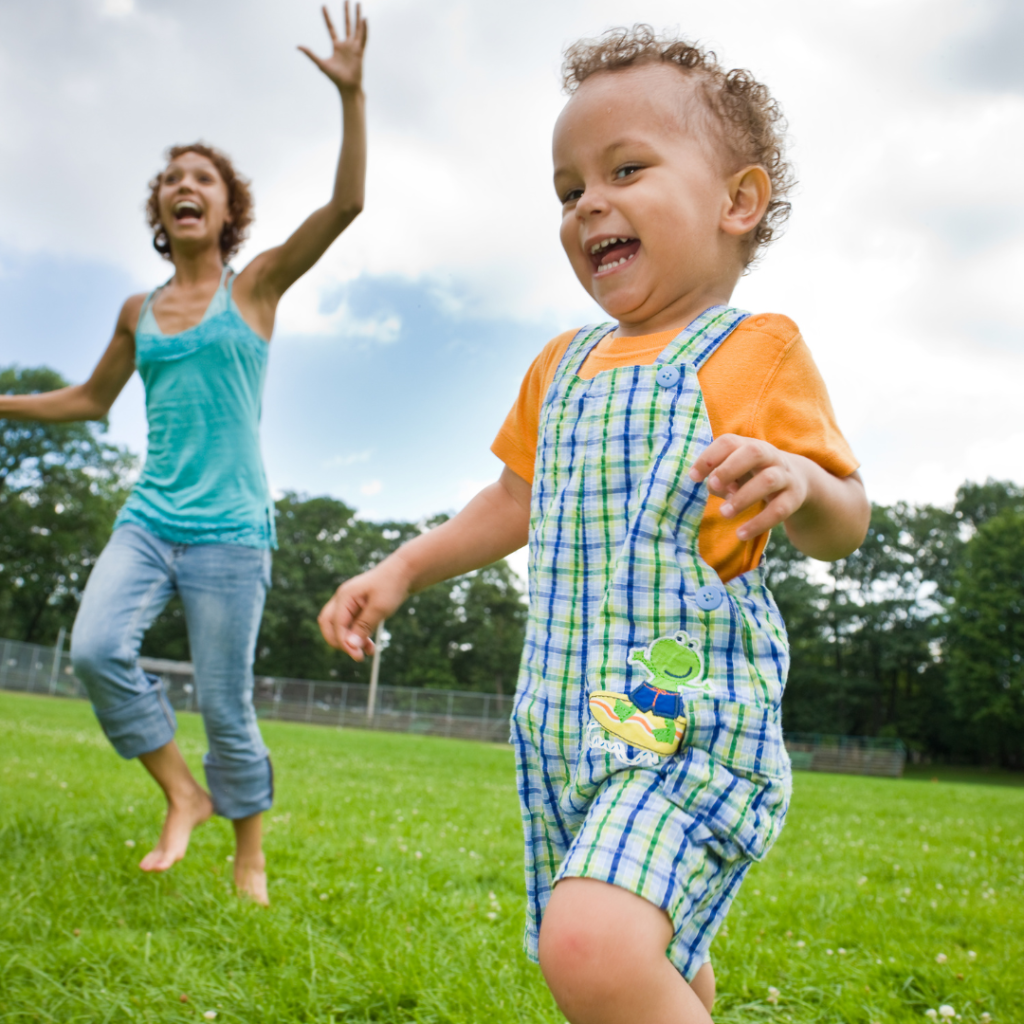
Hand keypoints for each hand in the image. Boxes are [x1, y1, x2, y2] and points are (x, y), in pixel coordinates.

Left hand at [299, 3, 367, 94]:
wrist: (347, 87)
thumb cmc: (335, 78)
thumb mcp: (320, 63)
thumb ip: (310, 54)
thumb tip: (298, 46)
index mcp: (337, 46)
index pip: (331, 28)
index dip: (327, 18)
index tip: (323, 6)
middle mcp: (346, 44)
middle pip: (346, 25)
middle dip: (346, 13)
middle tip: (347, 0)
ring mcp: (354, 47)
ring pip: (356, 28)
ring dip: (357, 16)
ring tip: (358, 4)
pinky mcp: (360, 51)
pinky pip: (363, 38)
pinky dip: (365, 29)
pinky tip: (365, 19)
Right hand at [318, 557, 410, 660]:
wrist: (405, 572)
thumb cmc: (392, 586)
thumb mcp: (380, 608)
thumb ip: (364, 626)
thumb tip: (350, 646)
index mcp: (345, 596)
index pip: (336, 624)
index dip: (344, 643)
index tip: (358, 656)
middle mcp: (342, 599)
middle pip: (329, 625)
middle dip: (340, 642)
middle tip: (357, 654)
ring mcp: (349, 603)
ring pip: (340, 627)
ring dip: (351, 641)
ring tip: (368, 652)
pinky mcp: (357, 607)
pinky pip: (351, 625)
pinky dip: (358, 636)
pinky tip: (370, 646)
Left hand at [688, 434, 810, 540]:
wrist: (797, 480)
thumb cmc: (754, 475)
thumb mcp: (737, 473)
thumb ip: (722, 479)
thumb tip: (717, 487)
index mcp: (749, 446)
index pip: (729, 442)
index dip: (709, 457)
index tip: (693, 477)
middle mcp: (770, 456)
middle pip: (754, 452)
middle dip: (730, 469)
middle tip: (713, 486)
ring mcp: (785, 475)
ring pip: (767, 481)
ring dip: (742, 498)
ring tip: (724, 513)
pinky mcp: (794, 497)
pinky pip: (779, 510)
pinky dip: (759, 523)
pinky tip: (741, 534)